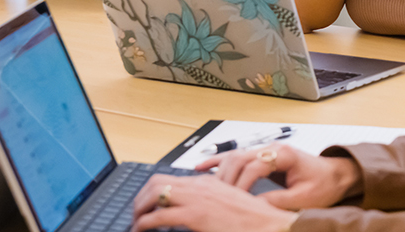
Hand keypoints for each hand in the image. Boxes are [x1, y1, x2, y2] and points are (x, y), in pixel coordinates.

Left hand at [131, 173, 297, 231]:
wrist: (268, 224)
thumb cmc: (253, 220)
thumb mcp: (229, 206)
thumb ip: (211, 204)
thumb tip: (196, 211)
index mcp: (208, 183)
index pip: (171, 178)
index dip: (153, 190)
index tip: (147, 202)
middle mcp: (200, 187)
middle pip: (157, 181)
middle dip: (141, 197)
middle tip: (137, 212)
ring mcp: (197, 199)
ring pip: (155, 193)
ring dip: (140, 207)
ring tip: (136, 221)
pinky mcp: (195, 215)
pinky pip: (159, 215)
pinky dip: (144, 222)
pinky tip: (141, 229)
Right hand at [199, 144, 362, 209]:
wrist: (335, 175)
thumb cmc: (324, 183)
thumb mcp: (304, 198)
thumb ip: (279, 201)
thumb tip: (254, 206)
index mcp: (285, 154)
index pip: (255, 166)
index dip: (242, 185)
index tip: (234, 201)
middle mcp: (272, 148)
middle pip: (239, 158)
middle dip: (226, 179)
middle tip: (216, 199)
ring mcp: (265, 150)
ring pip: (234, 155)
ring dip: (218, 170)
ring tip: (204, 187)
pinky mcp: (261, 157)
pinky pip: (236, 156)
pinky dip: (218, 162)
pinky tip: (203, 167)